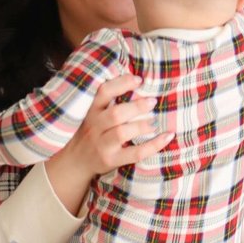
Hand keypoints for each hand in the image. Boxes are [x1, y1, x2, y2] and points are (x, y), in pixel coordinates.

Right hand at [43, 73, 172, 215]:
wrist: (76, 162)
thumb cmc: (91, 134)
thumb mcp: (93, 116)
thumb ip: (109, 104)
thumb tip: (138, 83)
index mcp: (92, 112)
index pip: (103, 93)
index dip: (121, 84)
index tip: (139, 80)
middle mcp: (95, 127)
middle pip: (115, 114)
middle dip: (136, 107)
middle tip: (153, 101)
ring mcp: (102, 145)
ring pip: (122, 133)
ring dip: (142, 125)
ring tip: (155, 122)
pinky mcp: (111, 160)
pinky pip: (135, 153)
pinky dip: (154, 145)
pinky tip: (167, 137)